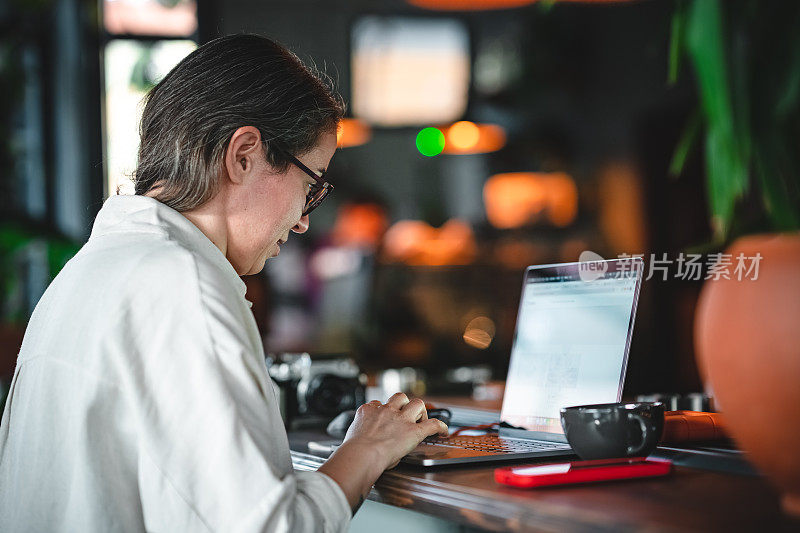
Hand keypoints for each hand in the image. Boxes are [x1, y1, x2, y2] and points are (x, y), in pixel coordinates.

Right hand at [317, 393, 447, 512]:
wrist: (361, 455)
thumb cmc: (354, 452)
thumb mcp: (353, 436)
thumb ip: (364, 435)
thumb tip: (370, 445)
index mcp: (368, 412)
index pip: (377, 404)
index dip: (383, 410)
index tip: (384, 417)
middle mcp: (385, 411)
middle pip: (399, 397)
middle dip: (404, 404)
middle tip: (406, 415)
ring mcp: (401, 420)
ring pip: (417, 403)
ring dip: (420, 411)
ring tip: (421, 420)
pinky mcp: (414, 431)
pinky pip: (433, 424)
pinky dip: (441, 427)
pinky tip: (444, 431)